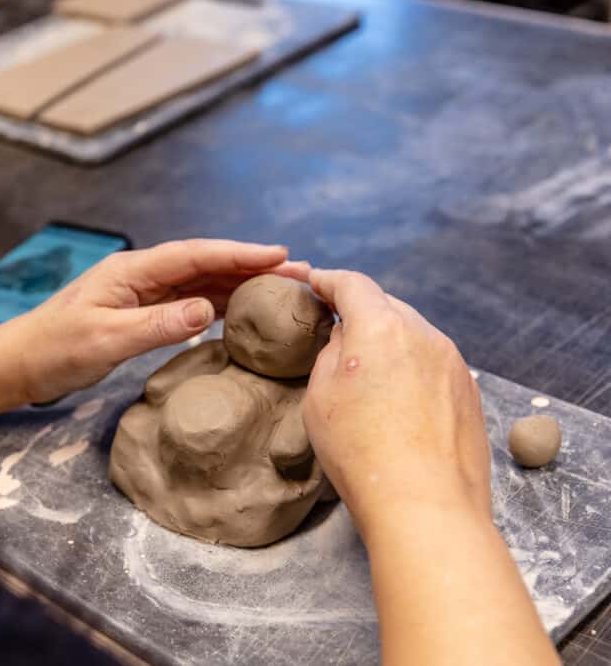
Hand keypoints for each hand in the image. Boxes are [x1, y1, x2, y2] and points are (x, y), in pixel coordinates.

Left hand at [6, 240, 303, 403]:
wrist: (21, 364)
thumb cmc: (54, 350)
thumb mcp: (105, 340)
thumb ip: (157, 325)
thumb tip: (207, 309)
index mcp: (131, 271)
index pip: (194, 255)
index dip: (238, 253)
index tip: (279, 254)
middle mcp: (140, 275)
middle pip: (206, 263)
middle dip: (253, 265)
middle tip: (300, 272)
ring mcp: (142, 292)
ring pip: (202, 281)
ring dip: (242, 283)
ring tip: (285, 288)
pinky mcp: (142, 312)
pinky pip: (190, 301)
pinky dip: (221, 302)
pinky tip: (246, 308)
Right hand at [301, 269, 490, 534]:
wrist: (426, 505)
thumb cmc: (361, 452)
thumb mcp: (320, 396)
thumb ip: (331, 353)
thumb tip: (345, 337)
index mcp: (381, 327)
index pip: (353, 285)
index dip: (329, 280)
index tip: (315, 282)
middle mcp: (423, 334)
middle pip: (387, 306)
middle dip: (361, 311)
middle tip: (337, 328)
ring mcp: (453, 363)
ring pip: (414, 335)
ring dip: (389, 342)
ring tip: (369, 371)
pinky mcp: (469, 391)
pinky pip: (434, 364)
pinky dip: (412, 368)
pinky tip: (398, 400)